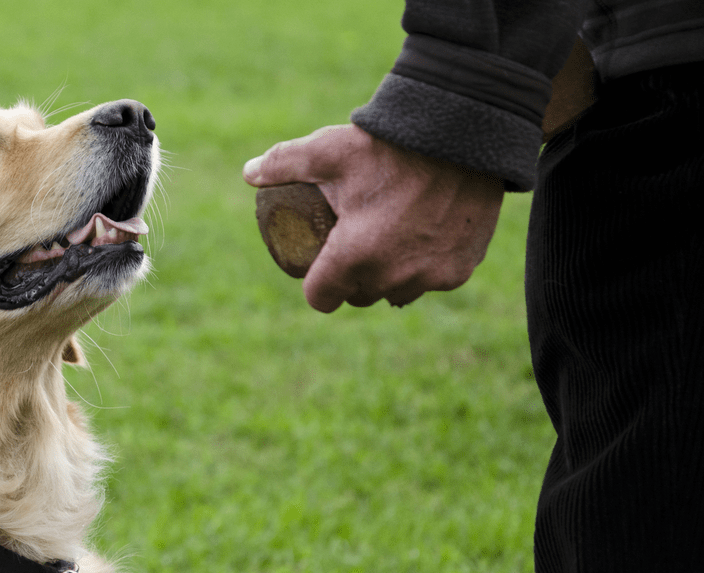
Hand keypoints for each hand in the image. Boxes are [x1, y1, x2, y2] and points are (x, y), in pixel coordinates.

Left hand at [243, 125, 504, 311]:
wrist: (462, 135)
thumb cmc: (389, 144)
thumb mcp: (329, 150)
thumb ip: (284, 163)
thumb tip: (249, 173)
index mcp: (354, 256)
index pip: (320, 297)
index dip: (315, 285)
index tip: (317, 268)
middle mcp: (392, 276)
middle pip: (359, 296)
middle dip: (351, 280)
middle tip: (350, 251)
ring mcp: (429, 277)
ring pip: (397, 292)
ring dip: (388, 279)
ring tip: (384, 249)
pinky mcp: (460, 271)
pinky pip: (434, 280)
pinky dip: (426, 267)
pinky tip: (420, 246)